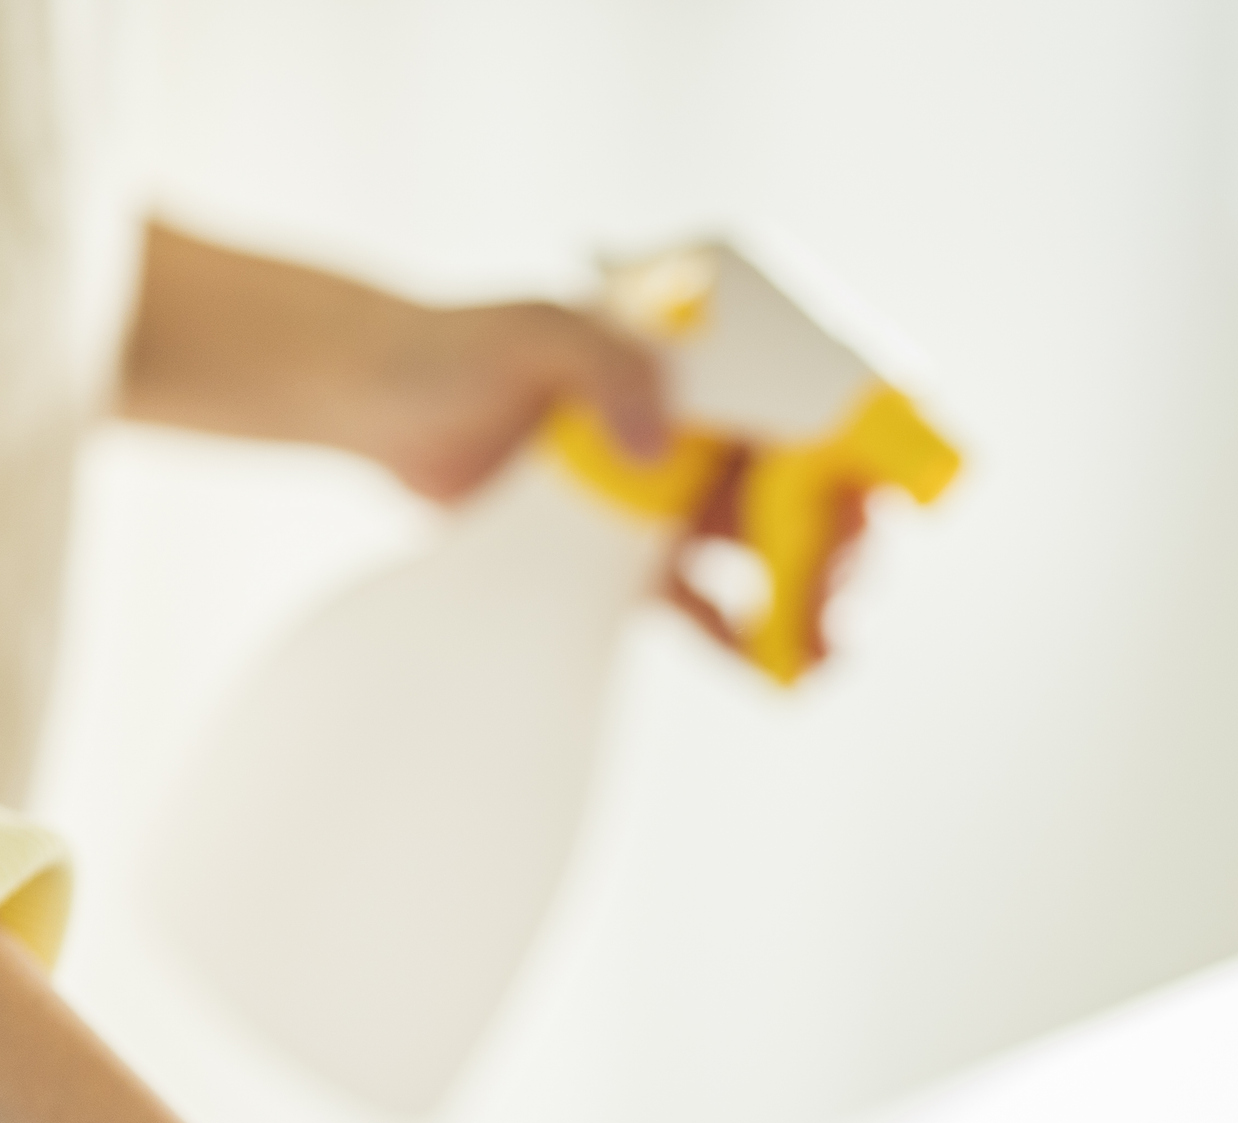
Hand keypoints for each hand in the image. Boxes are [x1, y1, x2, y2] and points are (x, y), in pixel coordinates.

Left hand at [115, 224, 873, 667]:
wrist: (374, 402)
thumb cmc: (453, 348)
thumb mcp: (533, 335)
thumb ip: (603, 369)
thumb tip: (659, 451)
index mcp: (702, 364)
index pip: (809, 410)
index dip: (855, 465)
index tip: (863, 516)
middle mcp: (701, 429)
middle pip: (803, 494)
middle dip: (837, 553)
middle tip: (832, 609)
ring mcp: (669, 495)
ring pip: (766, 554)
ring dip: (805, 604)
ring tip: (821, 654)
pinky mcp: (625, 557)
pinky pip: (701, 603)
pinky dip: (740, 638)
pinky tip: (771, 672)